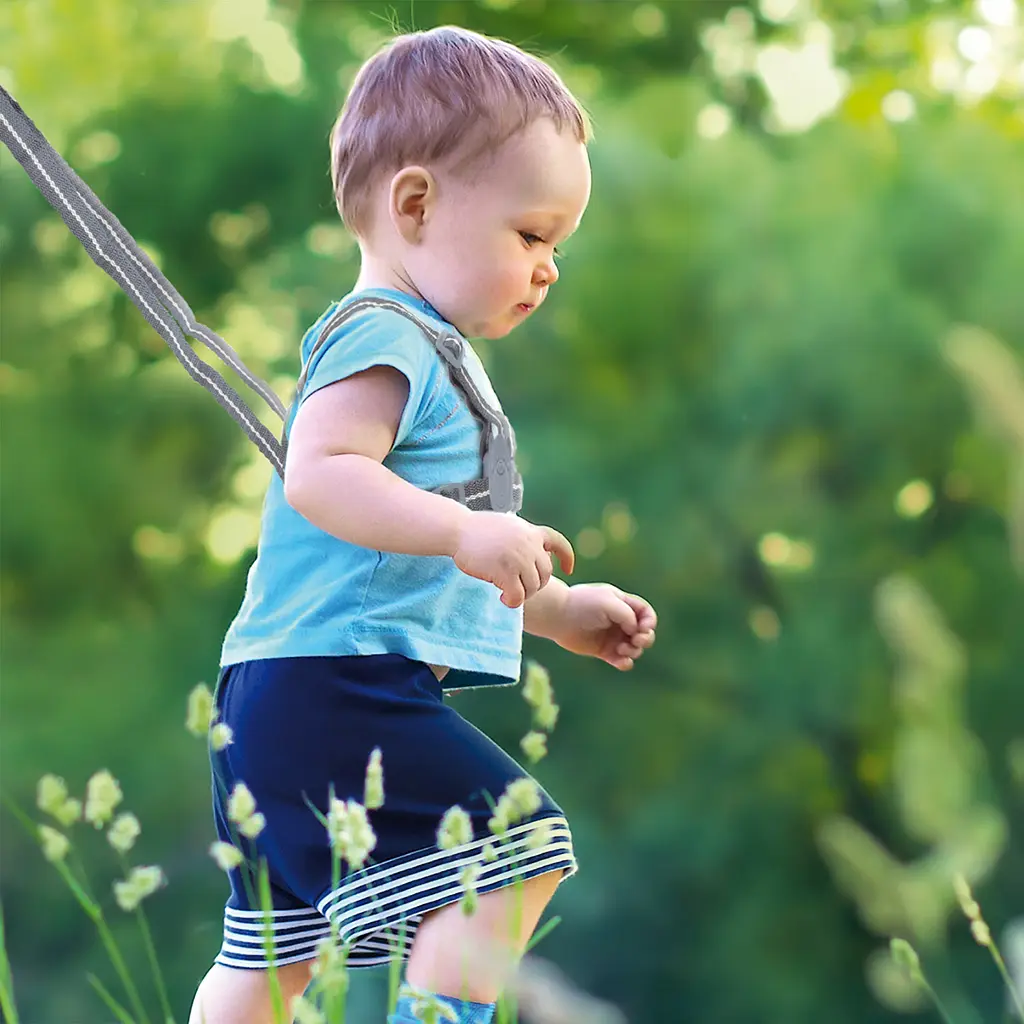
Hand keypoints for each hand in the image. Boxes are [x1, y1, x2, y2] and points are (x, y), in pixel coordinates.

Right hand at [453, 511, 574, 608]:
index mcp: (530, 531)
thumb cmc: (476, 529)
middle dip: (536, 584)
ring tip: (509, 594)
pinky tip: (503, 599)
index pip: (558, 543)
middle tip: (520, 588)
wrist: (457, 530)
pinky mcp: (505, 572)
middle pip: (546, 573)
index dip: (566, 557)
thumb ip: (522, 537)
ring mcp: (519, 558)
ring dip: (524, 595)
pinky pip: (518, 595)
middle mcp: (529, 544)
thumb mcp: (507, 526)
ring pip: (534, 586)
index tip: (568, 569)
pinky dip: (513, 602)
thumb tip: (531, 550)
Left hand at [550, 583, 656, 669]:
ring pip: (635, 648)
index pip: (646, 614)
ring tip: (621, 648)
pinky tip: (621, 661)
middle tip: (636, 640)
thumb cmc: (583, 606)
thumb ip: (629, 615)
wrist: (558, 617)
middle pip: (645, 633)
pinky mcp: (603, 651)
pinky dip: (625, 663)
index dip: (650, 622)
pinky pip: (621, 661)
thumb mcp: (610, 603)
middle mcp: (620, 621)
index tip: (642, 627)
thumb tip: (636, 632)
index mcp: (622, 604)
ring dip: (634, 651)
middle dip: (646, 639)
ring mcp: (612, 636)